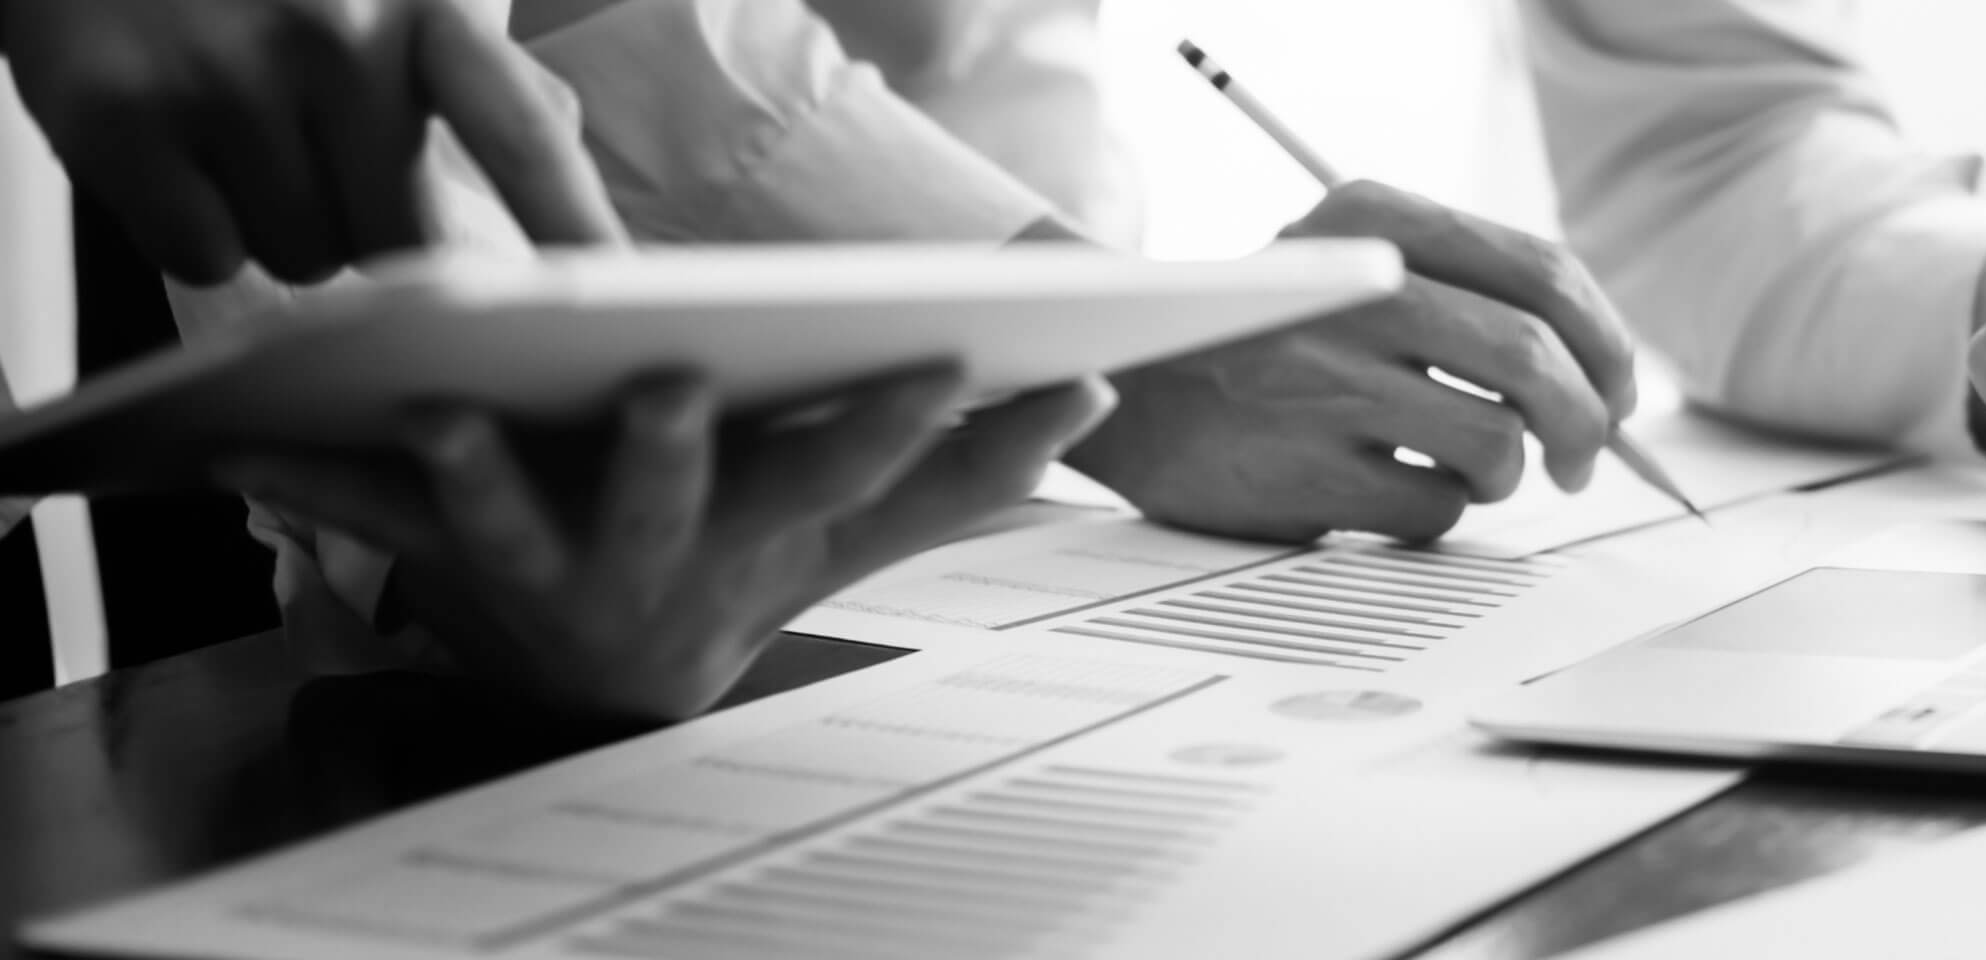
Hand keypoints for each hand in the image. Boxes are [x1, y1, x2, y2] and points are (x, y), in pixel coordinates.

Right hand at [3, 0, 623, 283]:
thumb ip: (473, 56)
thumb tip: (555, 130)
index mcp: (424, 0)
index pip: (524, 138)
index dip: (576, 229)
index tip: (624, 301)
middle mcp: (334, 30)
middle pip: (401, 238)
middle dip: (367, 221)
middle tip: (311, 143)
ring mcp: (223, 73)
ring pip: (303, 255)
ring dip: (278, 220)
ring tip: (233, 124)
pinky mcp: (117, 114)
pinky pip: (204, 255)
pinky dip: (193, 224)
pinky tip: (171, 140)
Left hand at [222, 369, 1111, 720]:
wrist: (602, 682)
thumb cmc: (736, 571)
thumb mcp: (849, 533)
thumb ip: (963, 474)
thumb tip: (1086, 399)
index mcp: (759, 535)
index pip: (847, 476)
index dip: (898, 429)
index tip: (952, 365)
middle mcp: (652, 556)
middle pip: (668, 504)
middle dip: (671, 454)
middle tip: (672, 390)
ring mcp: (538, 560)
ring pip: (504, 520)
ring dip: (471, 477)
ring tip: (444, 416)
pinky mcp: (440, 549)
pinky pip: (360, 512)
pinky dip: (296, 475)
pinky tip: (229, 439)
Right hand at [1066, 180, 1639, 542]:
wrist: (1127, 387)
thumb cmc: (1272, 338)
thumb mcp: (1352, 264)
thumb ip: (1471, 293)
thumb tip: (1606, 381)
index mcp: (1375, 219)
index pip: (1544, 272)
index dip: (1607, 342)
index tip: (1617, 388)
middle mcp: (1353, 289)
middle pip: (1537, 362)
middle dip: (1588, 424)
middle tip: (1584, 458)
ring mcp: (1326, 383)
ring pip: (1498, 446)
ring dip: (1503, 474)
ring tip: (1461, 468)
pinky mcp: (1306, 472)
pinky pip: (1436, 509)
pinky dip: (1436, 510)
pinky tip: (1385, 486)